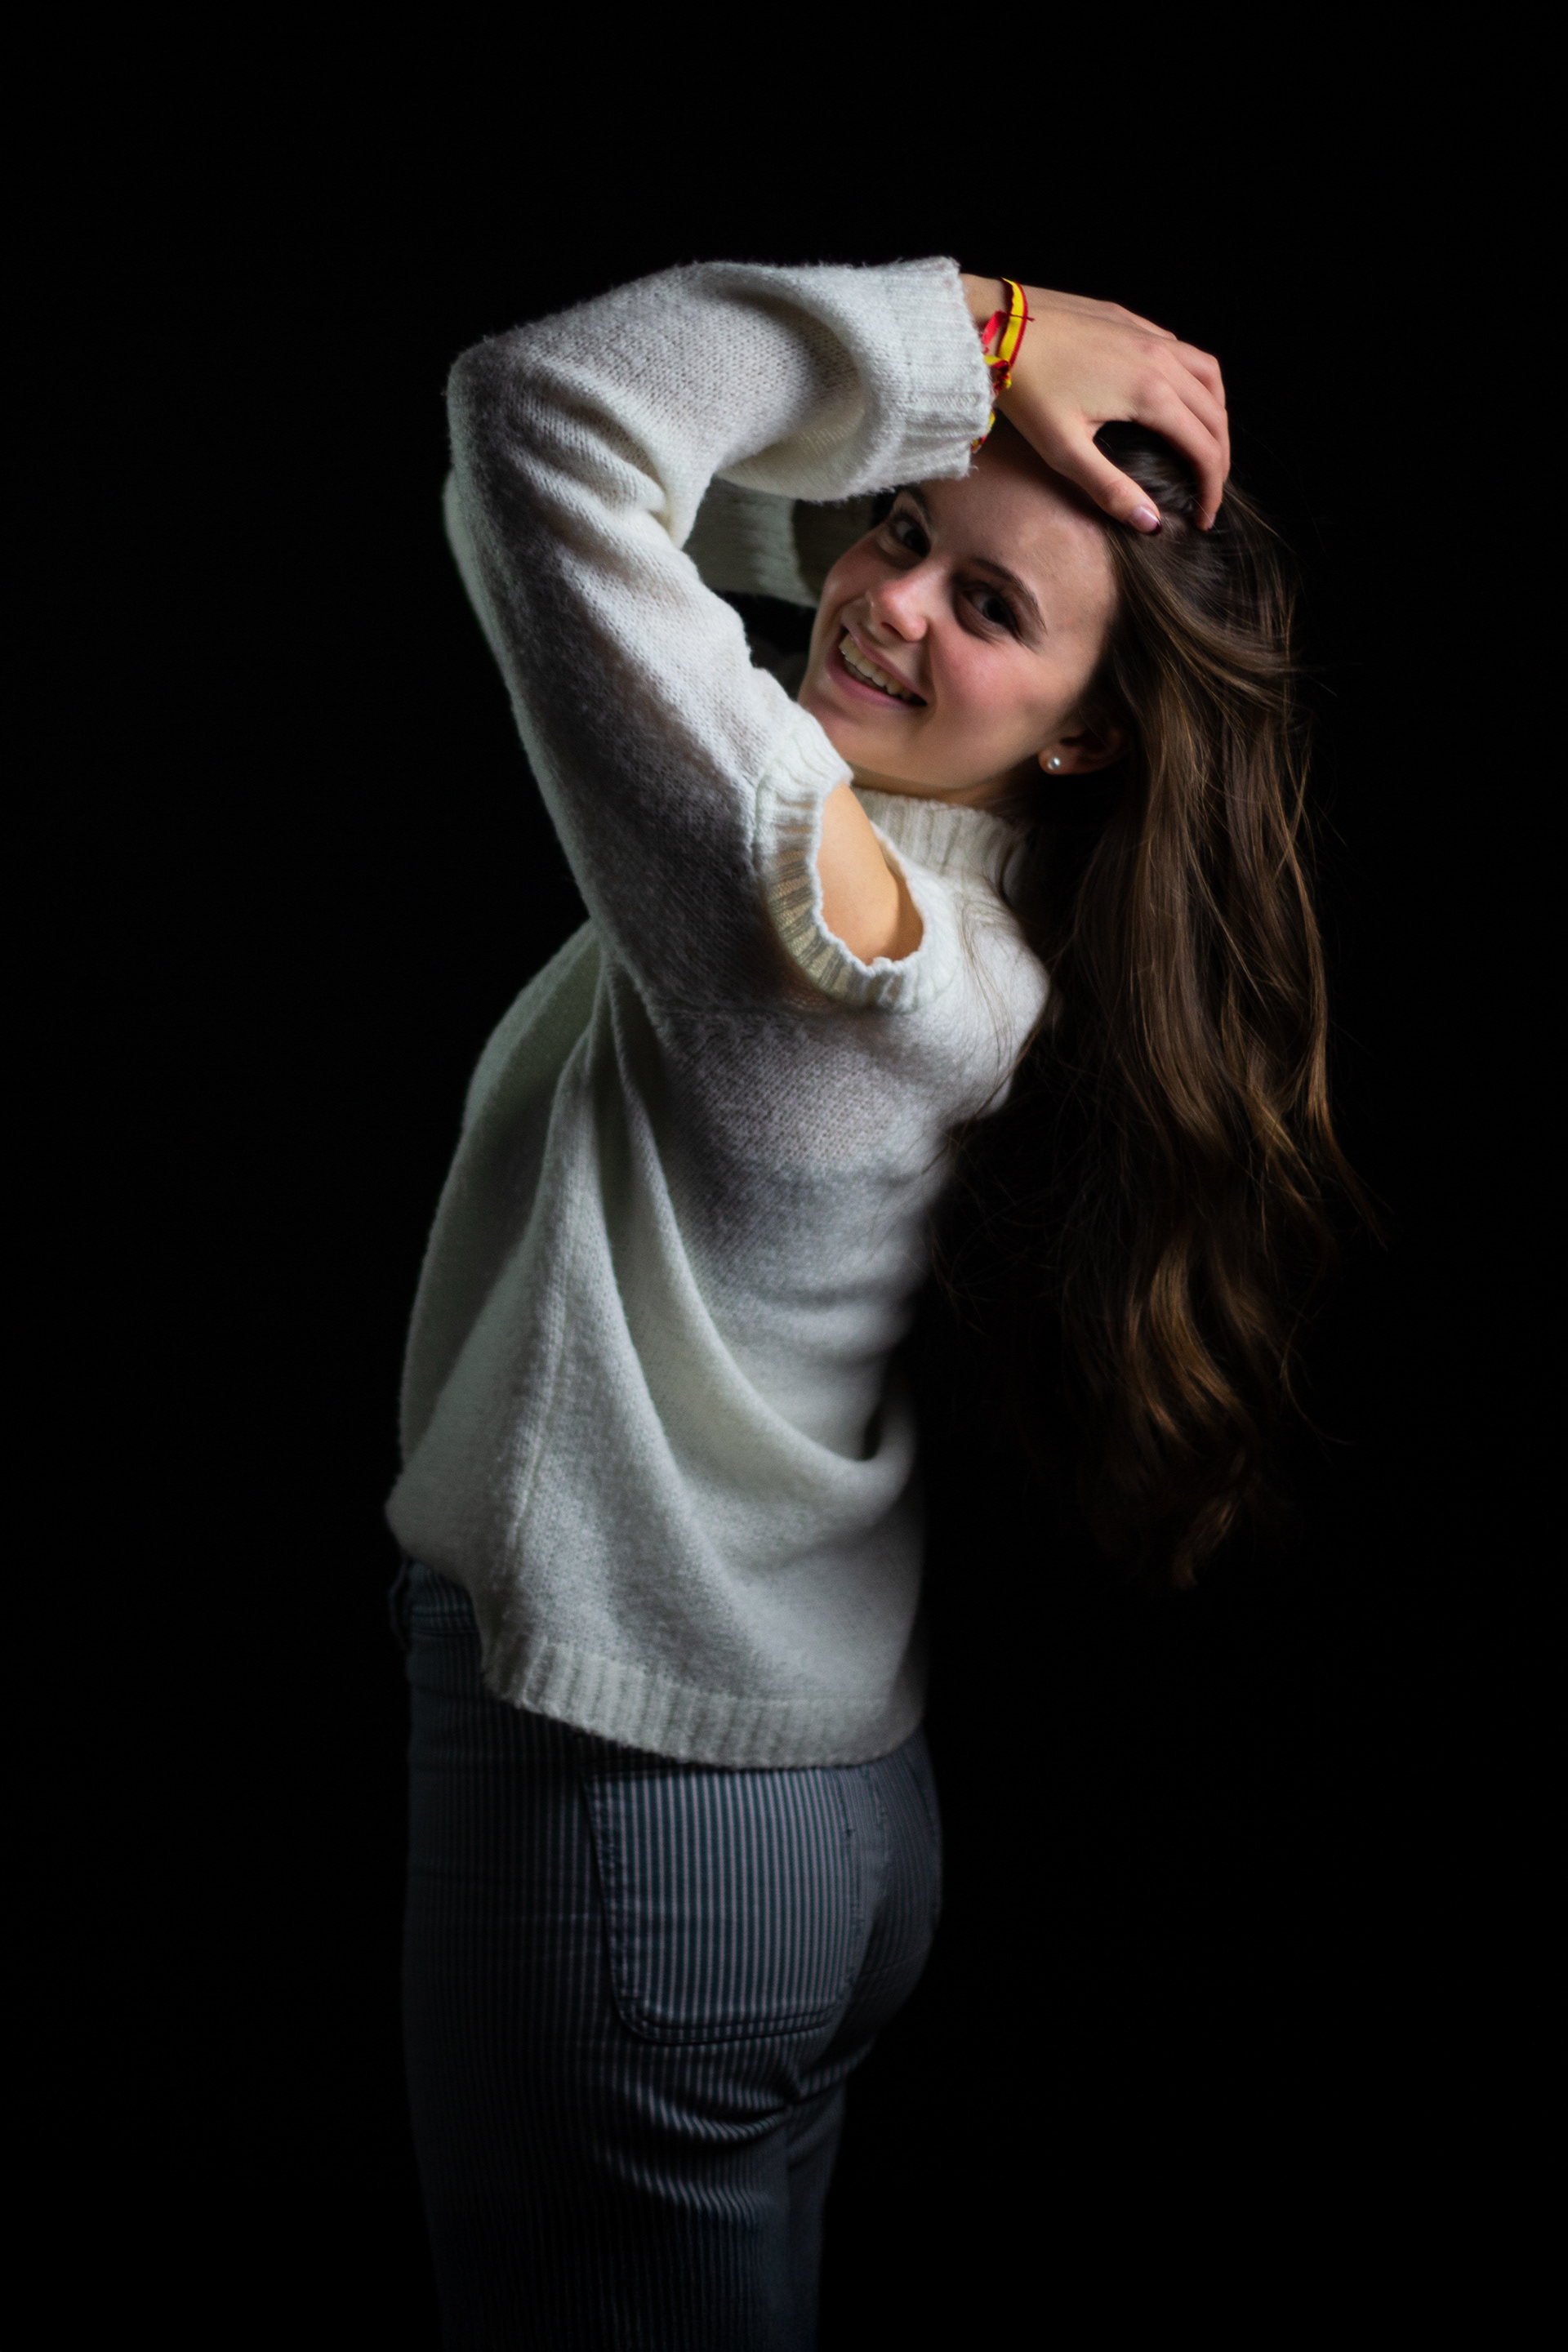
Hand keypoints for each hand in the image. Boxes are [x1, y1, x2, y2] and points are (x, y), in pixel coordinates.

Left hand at [960, 275, 1229, 531]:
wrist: (995, 325)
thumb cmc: (1026, 389)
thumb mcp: (1064, 450)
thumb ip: (1111, 488)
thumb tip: (1152, 523)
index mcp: (1150, 393)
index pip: (1204, 447)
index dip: (1211, 487)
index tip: (1204, 517)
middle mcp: (1159, 358)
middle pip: (1214, 414)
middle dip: (1219, 457)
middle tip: (1209, 490)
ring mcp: (1146, 334)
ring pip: (1207, 374)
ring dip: (1214, 413)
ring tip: (1206, 444)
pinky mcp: (1129, 320)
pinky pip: (1182, 349)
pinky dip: (1195, 379)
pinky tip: (1178, 396)